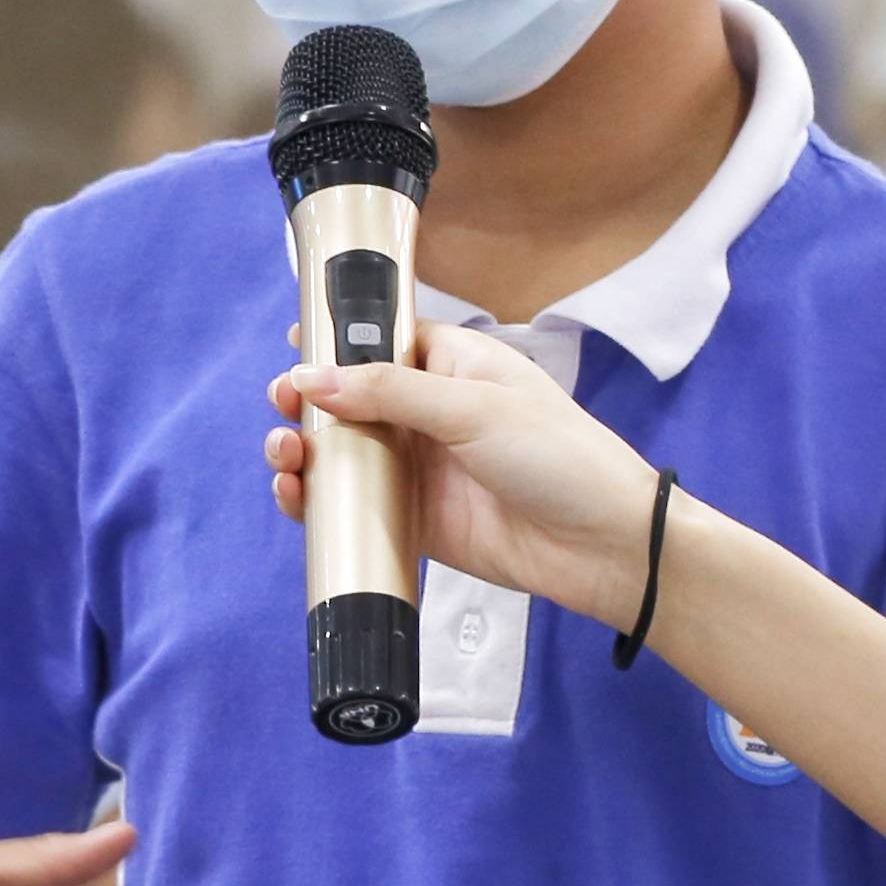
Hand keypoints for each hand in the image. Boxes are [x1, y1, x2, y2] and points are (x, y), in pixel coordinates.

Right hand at [268, 325, 665, 624]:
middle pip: (349, 398)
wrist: (603, 544)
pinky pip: (354, 505)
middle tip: (283, 403)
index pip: (383, 340)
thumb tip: (311, 376)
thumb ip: (389, 392)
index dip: (336, 341)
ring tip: (286, 452)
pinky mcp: (415, 519)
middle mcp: (431, 412)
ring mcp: (421, 467)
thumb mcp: (473, 408)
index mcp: (454, 365)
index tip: (294, 342)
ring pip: (343, 453)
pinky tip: (296, 494)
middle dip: (307, 399)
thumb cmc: (559, 456)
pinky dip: (319, 501)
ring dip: (304, 450)